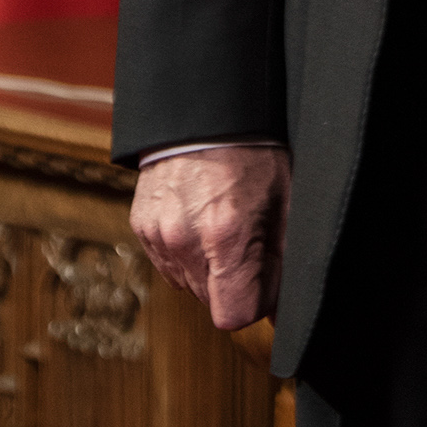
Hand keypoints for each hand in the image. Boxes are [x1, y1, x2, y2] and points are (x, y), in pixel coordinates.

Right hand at [130, 144, 291, 331]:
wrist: (205, 110)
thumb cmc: (252, 148)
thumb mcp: (284, 199)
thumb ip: (284, 260)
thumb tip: (283, 313)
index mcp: (226, 234)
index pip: (234, 315)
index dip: (255, 301)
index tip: (264, 277)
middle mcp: (185, 239)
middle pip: (212, 301)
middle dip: (233, 283)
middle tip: (246, 239)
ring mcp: (158, 233)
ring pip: (188, 284)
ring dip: (207, 269)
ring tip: (221, 226)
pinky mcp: (142, 225)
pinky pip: (168, 263)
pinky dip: (184, 252)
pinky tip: (199, 220)